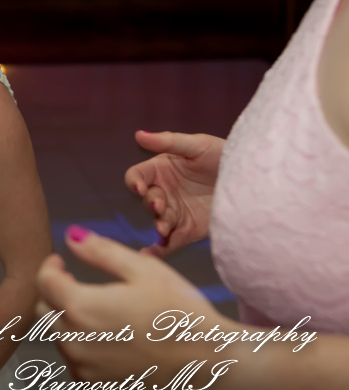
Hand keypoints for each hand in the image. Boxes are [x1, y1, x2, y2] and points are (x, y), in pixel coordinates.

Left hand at [37, 227, 239, 389]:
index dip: (50, 266)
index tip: (62, 261)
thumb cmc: (181, 314)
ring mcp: (86, 373)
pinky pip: (78, 367)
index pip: (43, 282)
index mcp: (80, 308)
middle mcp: (75, 344)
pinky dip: (84, 351)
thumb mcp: (143, 269)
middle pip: (45, 312)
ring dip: (69, 323)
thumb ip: (100, 251)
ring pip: (60, 340)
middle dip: (56, 294)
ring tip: (102, 313)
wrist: (214, 368)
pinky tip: (112, 342)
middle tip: (80, 285)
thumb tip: (71, 236)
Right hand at [125, 131, 223, 256]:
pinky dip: (158, 251)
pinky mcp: (187, 231)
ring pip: (158, 221)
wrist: (254, 180)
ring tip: (163, 229)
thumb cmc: (223, 155)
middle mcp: (163, 192)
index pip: (137, 176)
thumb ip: (168, 141)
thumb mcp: (197, 145)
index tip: (140, 187)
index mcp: (160, 170)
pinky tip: (150, 255)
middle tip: (161, 206)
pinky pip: (169, 243)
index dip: (135, 182)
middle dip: (151, 204)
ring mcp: (175, 213)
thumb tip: (139, 134)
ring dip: (158, 225)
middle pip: (146, 200)